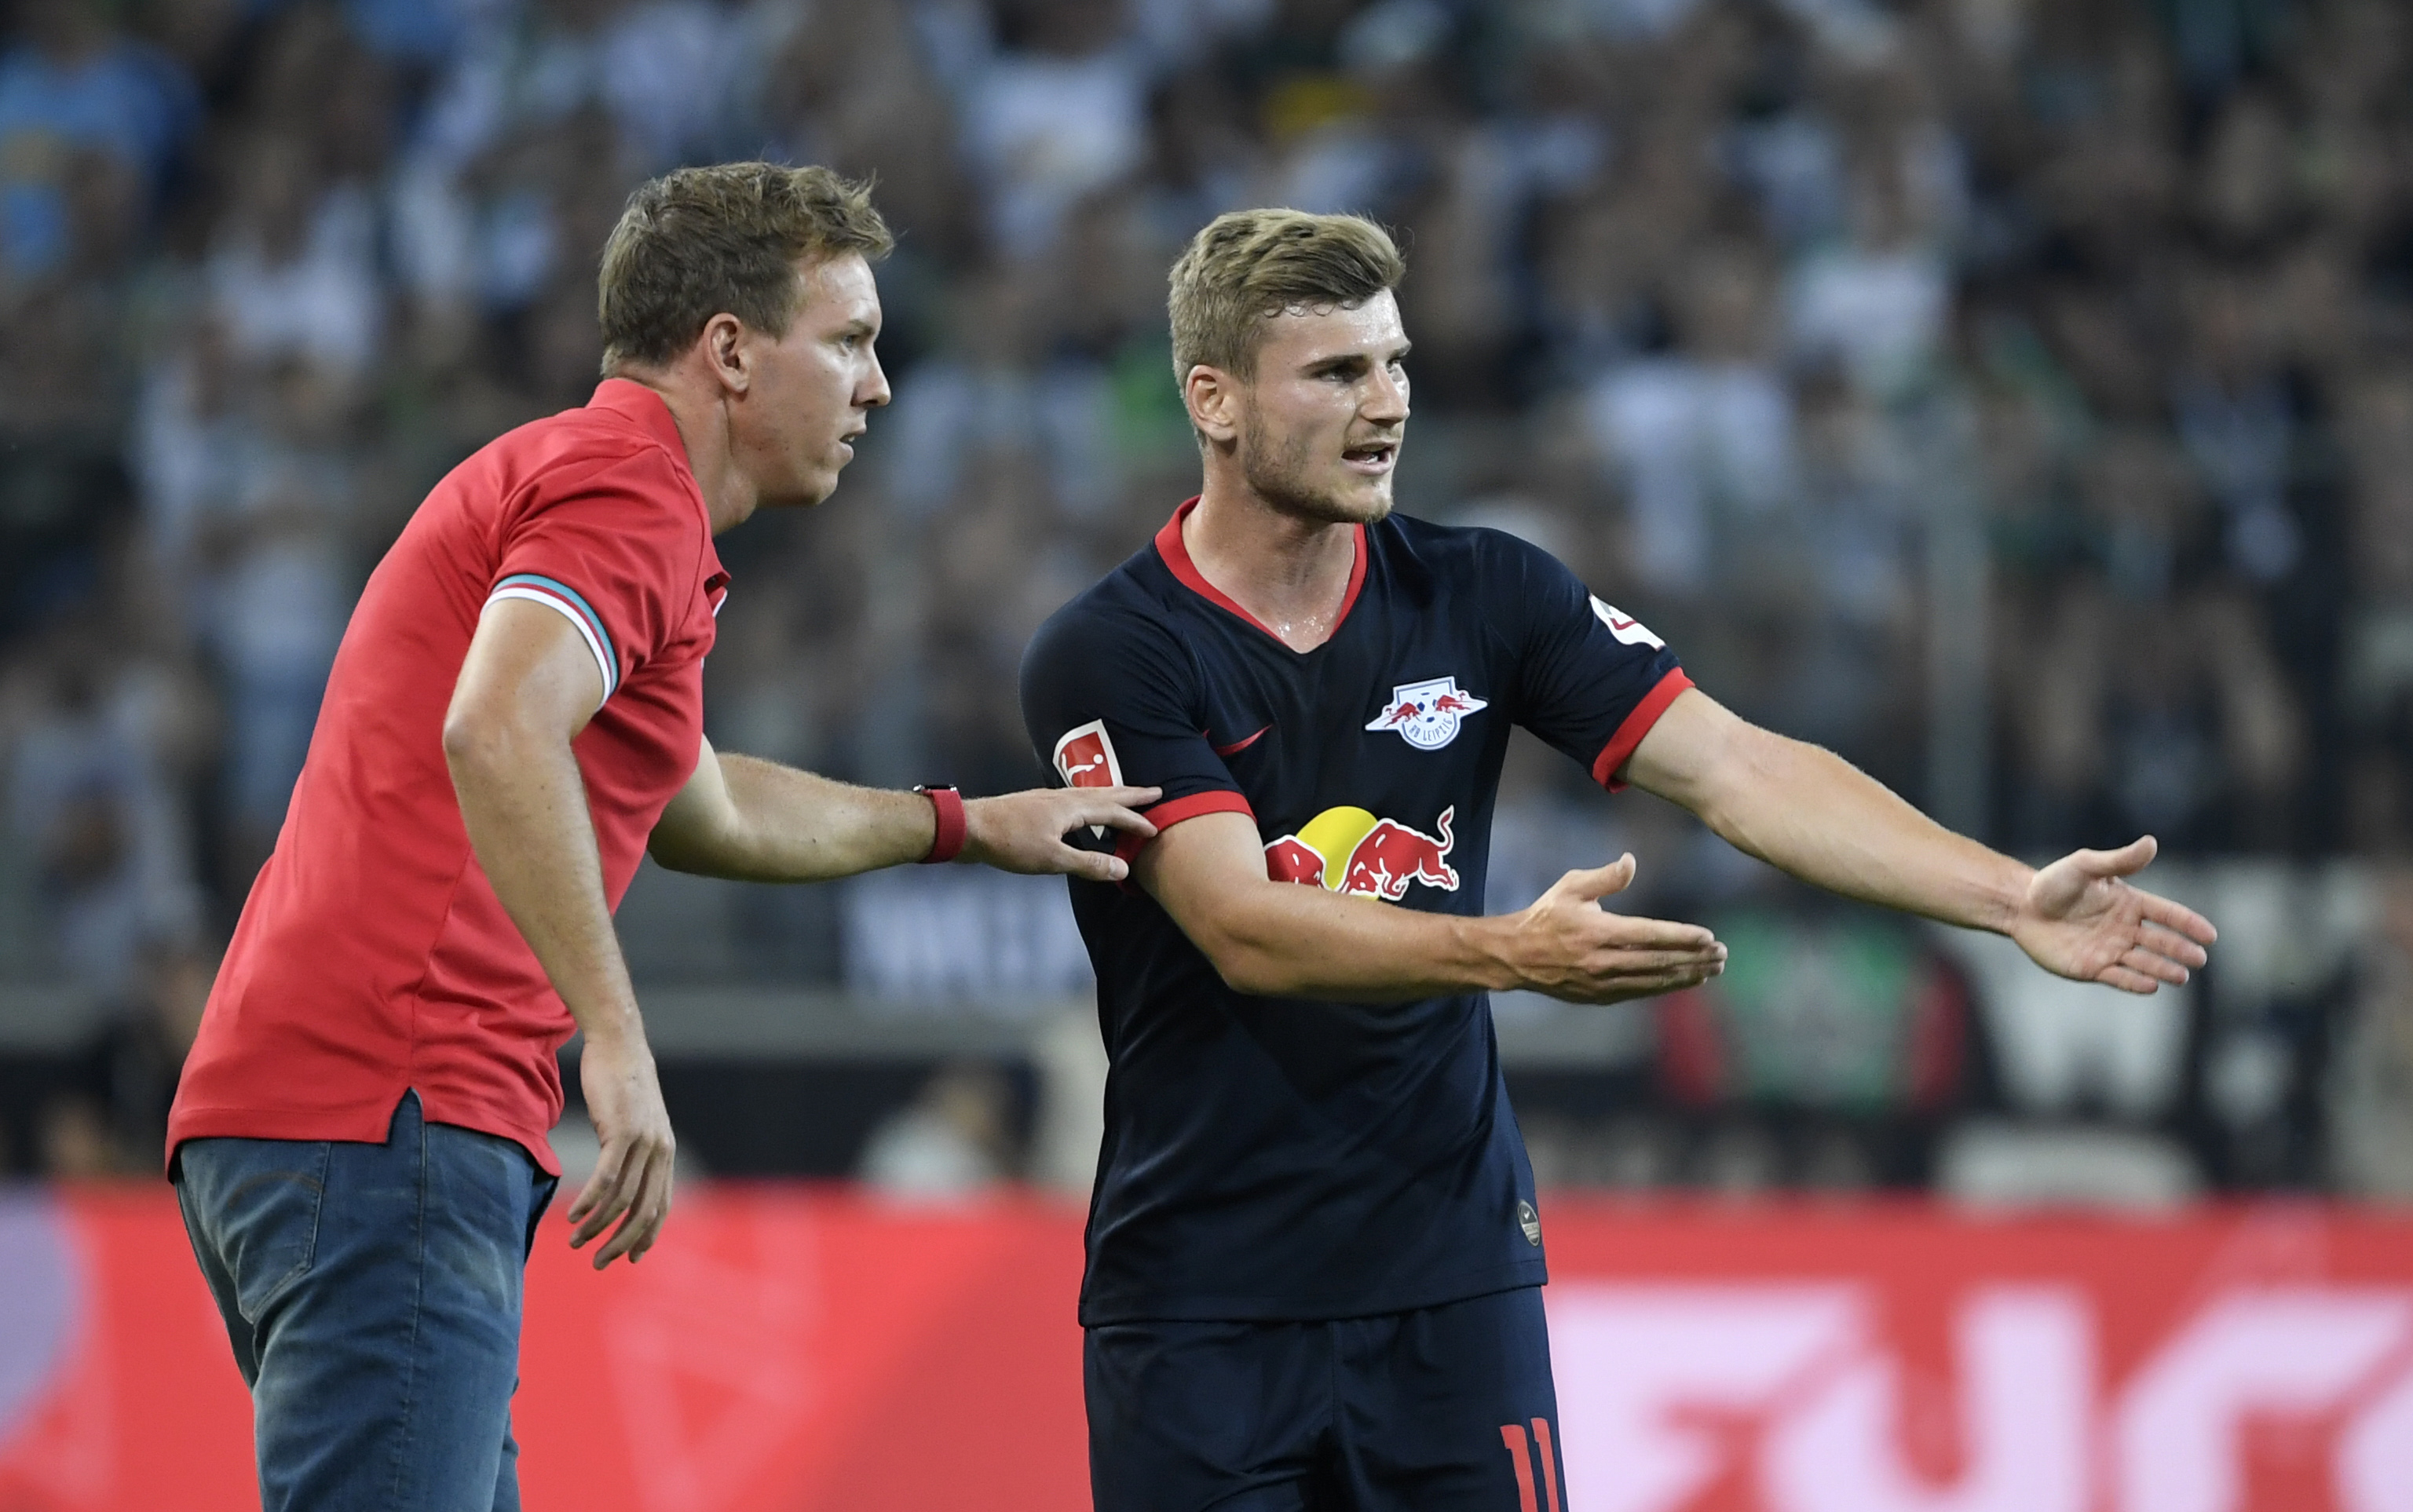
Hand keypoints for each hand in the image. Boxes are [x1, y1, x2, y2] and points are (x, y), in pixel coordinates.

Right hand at [566, 1028, 675, 1268]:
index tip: (630, 1258)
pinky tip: (574, 1215)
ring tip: (576, 1241)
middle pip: (644, 1210)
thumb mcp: (634, 1122)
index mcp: (665, 1152)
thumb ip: (633, 1151)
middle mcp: (660, 1151)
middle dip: (622, 1243)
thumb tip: (620, 1178)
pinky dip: (590, 1201)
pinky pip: (606, 1177)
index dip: (647, 1235)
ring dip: (597, 1225)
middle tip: (599, 1262)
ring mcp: (643, 1141)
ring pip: (622, 1198)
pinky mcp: (622, 1131)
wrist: (620, 1045)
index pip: (661, 1205)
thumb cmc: (621, 1085)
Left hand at [961, 785, 1161, 882]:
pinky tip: (1083, 808)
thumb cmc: (1010, 843)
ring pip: (1089, 793)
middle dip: (1131, 794)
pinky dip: (1091, 800)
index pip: (1113, 814)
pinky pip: (1075, 797)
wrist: (971, 827)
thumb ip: (1089, 863)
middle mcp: (1064, 797)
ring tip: (1125, 795)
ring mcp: (1049, 798)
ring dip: (1112, 794)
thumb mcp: (1053, 859)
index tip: (1156, 828)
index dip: (1135, 822)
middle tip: (1155, 791)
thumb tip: (1123, 867)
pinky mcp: (1037, 804)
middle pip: (1105, 793)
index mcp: (1072, 808)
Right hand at [1499, 854, 1727, 1003]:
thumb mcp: (1570, 887)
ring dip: (1687, 975)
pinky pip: (1641, 991)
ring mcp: (1602, 983)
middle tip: (1722, 954)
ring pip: (1654, 981)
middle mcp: (1603, 960)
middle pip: (1659, 961)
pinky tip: (1686, 980)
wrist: (1516, 956)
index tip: (1708, 936)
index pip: (1650, 935)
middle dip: (1695, 958)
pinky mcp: (1600, 997)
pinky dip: (1666, 986)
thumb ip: (1604, 877)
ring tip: (1713, 969)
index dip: (1682, 937)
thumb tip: (1632, 860)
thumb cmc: (1546, 915)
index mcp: (1598, 931)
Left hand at [2011, 835, 2215, 993]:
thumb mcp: (2086, 866)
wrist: (2020, 906)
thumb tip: (2151, 842)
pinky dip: (2135, 982)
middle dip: (2181, 950)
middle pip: (2160, 941)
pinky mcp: (2091, 968)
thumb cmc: (2053, 883)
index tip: (2210, 935)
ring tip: (2182, 976)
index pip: (2167, 914)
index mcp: (2129, 903)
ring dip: (2163, 969)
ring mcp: (2109, 949)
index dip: (2188, 924)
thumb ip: (2119, 860)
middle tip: (2199, 959)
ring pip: (2144, 962)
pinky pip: (2119, 977)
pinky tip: (2151, 986)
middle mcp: (2124, 928)